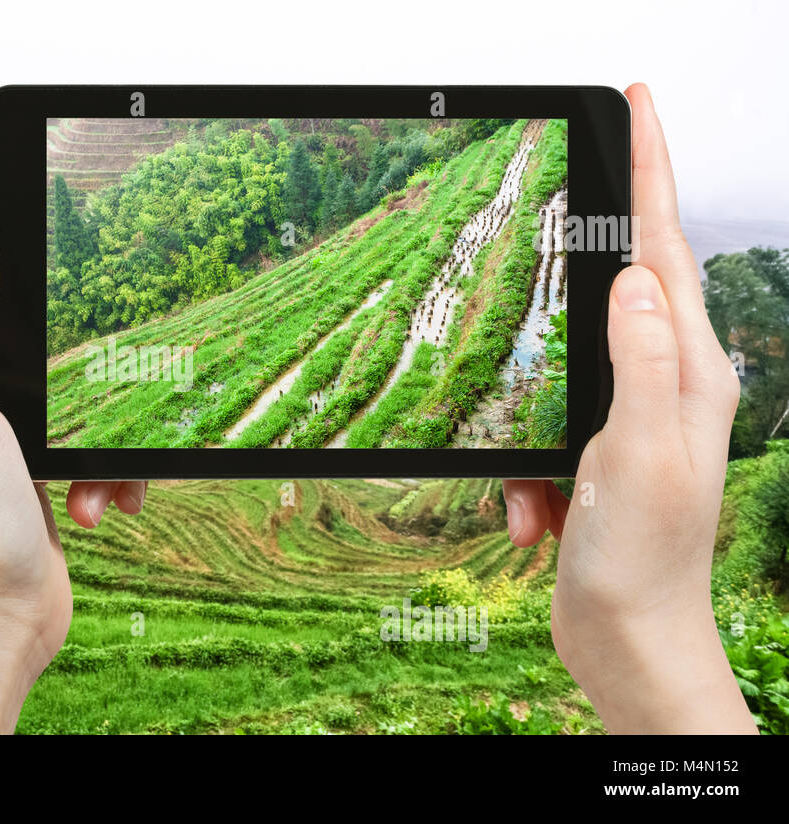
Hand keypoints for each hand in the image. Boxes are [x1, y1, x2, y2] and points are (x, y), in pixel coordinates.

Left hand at [0, 184, 146, 732]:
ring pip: (64, 370)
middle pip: (12, 306)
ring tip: (90, 470)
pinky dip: (102, 464)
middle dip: (65, 321)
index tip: (30, 177)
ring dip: (95, 415)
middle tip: (105, 313)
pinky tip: (95, 502)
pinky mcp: (27, 458)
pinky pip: (84, 428)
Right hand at [503, 85, 755, 732]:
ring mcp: (633, 419)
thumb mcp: (637, 455)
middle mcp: (670, 384)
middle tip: (565, 205)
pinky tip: (531, 523)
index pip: (668, 248)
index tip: (638, 103)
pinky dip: (521, 476)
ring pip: (563, 370)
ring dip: (530, 427)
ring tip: (536, 499)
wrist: (631, 643)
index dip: (652, 170)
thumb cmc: (645, 561)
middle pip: (624, 287)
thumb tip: (633, 276)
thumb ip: (639, 362)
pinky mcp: (596, 454)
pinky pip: (539, 434)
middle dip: (589, 261)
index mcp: (690, 372)